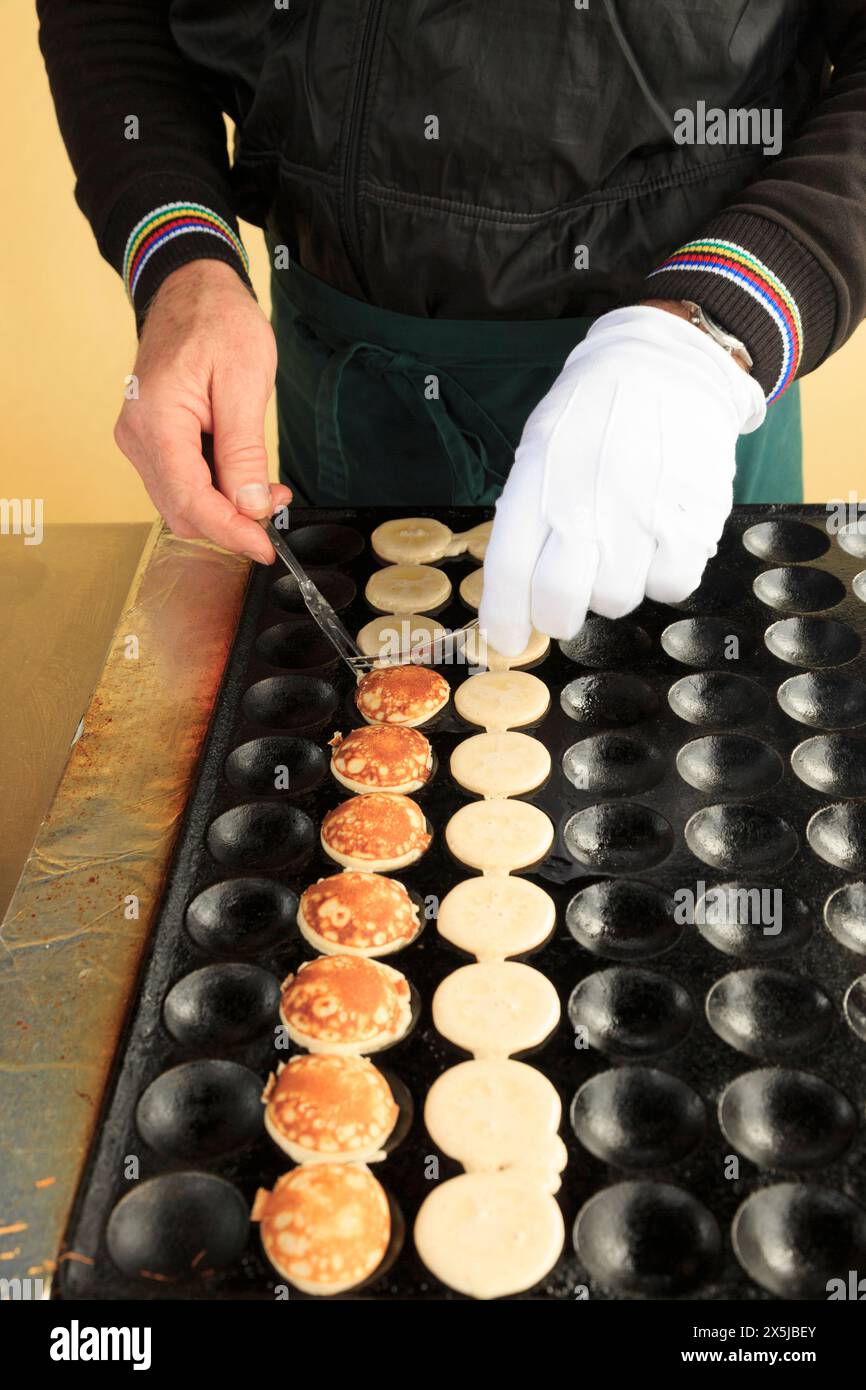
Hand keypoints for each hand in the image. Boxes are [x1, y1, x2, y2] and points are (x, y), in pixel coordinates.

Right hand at [114, 260, 289, 561]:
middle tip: (275, 508)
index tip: (265, 547)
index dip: (231, 533)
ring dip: (225, 509)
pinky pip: (181, 483)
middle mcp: (137, 437)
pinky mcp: (150, 439)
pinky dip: (214, 491)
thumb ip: (244, 451)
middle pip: (183, 512)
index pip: (191, 502)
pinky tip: (242, 477)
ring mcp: (139, 440)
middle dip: (231, 523)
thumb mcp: (245, 382)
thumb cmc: (217, 321)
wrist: (191, 288)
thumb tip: (249, 506)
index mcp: (157, 422)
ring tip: (265, 489)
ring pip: (181, 503)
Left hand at [479, 304, 765, 654]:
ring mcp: (641, 515)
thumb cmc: (594, 415)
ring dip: (613, 587)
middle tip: (566, 602)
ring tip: (622, 544)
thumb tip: (515, 594)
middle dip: (558, 616)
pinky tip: (658, 541)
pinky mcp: (692, 521)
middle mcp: (585, 503)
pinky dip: (664, 576)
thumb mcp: (540, 449)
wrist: (667, 365)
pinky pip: (671, 587)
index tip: (506, 643)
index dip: (504, 619)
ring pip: (616, 601)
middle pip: (560, 603)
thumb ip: (526, 518)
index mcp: (536, 482)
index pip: (508, 570)